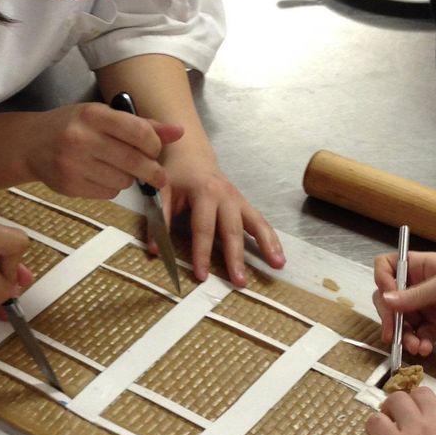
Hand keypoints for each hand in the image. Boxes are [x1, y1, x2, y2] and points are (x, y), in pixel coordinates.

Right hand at [20, 102, 182, 199]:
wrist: (30, 144)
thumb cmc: (72, 126)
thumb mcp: (104, 115)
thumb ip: (142, 125)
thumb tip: (179, 132)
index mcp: (93, 115)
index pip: (139, 132)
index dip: (155, 145)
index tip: (156, 150)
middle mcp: (81, 139)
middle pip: (135, 161)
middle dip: (153, 171)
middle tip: (157, 175)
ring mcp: (73, 164)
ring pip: (123, 180)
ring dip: (129, 178)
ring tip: (118, 168)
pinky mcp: (70, 186)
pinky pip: (108, 193)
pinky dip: (112, 187)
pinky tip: (101, 176)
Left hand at [160, 143, 284, 284]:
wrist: (191, 153)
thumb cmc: (175, 174)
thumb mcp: (162, 192)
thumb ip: (159, 220)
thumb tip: (156, 250)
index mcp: (205, 192)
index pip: (203, 229)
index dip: (201, 254)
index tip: (202, 276)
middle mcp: (227, 196)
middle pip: (232, 231)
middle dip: (236, 258)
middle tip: (239, 282)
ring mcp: (239, 200)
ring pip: (256, 224)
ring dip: (267, 245)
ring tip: (278, 266)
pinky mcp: (245, 204)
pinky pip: (261, 222)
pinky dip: (271, 238)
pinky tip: (279, 256)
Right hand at [373, 251, 435, 357]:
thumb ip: (414, 295)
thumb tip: (386, 299)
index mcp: (424, 267)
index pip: (389, 267)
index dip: (384, 280)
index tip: (389, 297)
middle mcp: (422, 286)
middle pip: (390, 299)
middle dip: (390, 316)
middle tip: (393, 332)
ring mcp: (428, 308)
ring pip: (401, 322)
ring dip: (404, 335)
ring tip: (414, 345)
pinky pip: (417, 337)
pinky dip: (418, 344)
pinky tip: (426, 348)